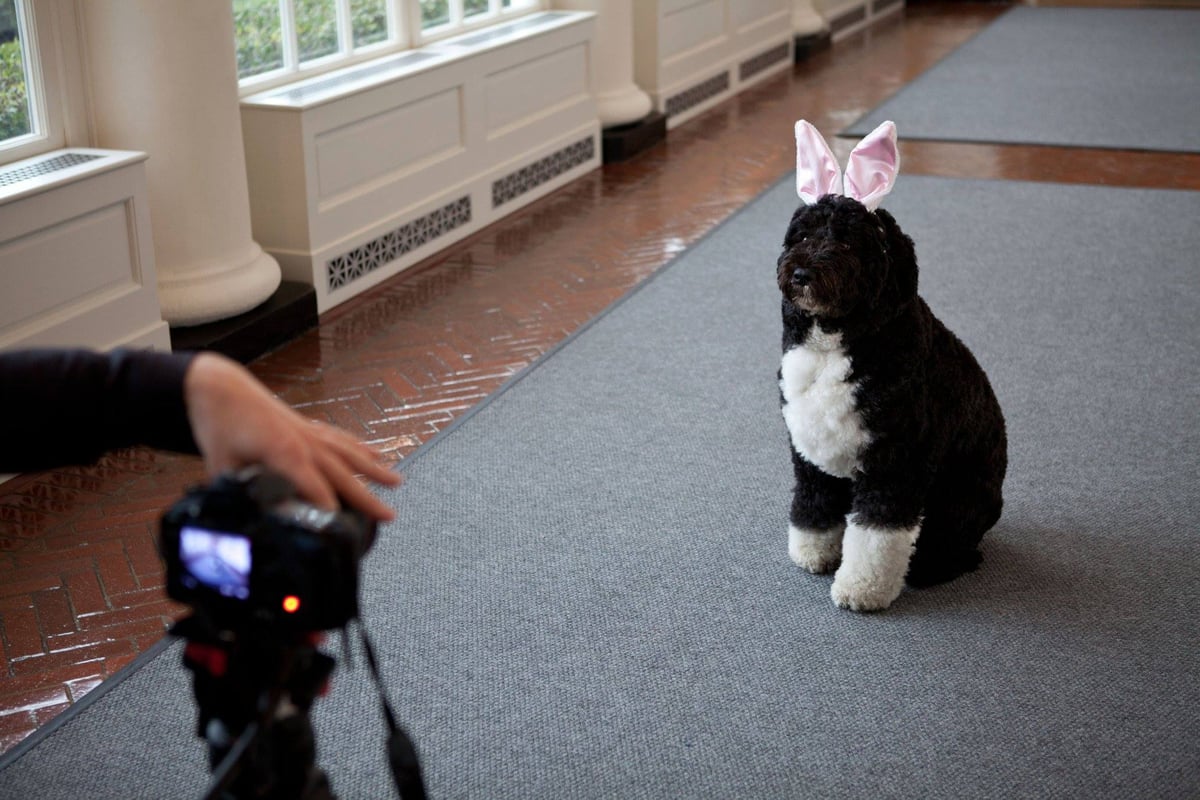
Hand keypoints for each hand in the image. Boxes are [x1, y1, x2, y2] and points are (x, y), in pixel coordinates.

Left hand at [183, 352, 400, 520]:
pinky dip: (359, 447)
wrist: (218, 386)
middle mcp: (305, 441)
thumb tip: (240, 522)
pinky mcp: (306, 425)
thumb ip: (235, 495)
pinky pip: (339, 438)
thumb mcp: (221, 466)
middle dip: (368, 496)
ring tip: (396, 482)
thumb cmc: (218, 425)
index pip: (315, 488)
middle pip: (343, 472)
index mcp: (285, 451)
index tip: (344, 533)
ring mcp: (309, 431)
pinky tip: (375, 454)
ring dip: (374, 468)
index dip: (330, 512)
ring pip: (348, 452)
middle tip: (390, 516)